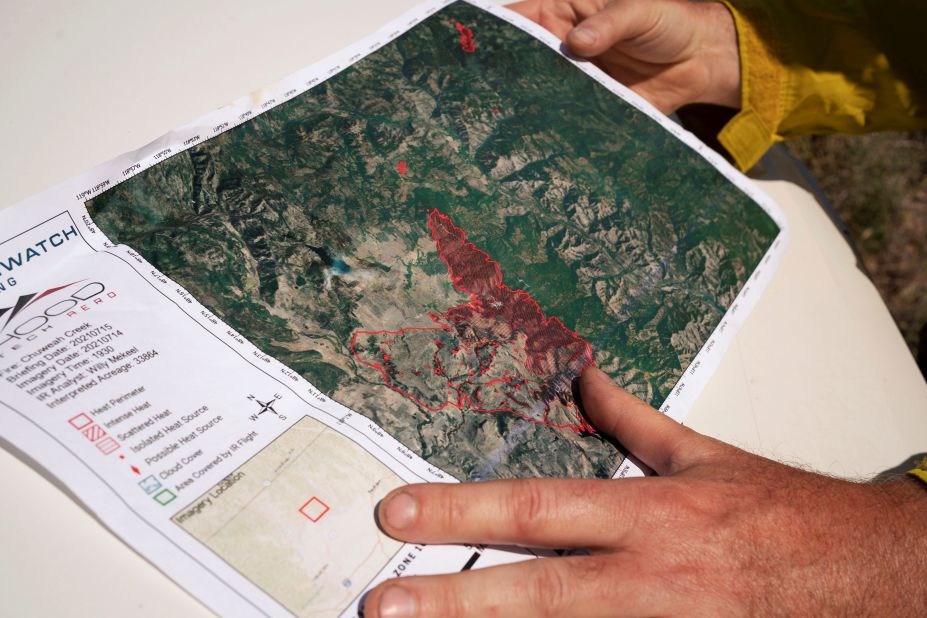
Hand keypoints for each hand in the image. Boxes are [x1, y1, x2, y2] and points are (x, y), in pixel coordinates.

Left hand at [364, 366, 926, 616]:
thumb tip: (584, 377)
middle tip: (383, 607)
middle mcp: (651, 575)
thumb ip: (633, 420)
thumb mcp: (704, 454)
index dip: (465, 510)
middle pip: (539, 591)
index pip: (540, 507)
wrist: (864, 575)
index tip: (400, 515)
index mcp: (653, 511)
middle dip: (454, 601)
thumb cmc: (781, 515)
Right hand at [507, 0, 741, 113]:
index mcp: (564, 10)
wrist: (699, 60)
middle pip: (522, 56)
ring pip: (538, 88)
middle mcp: (561, 43)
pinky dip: (552, 122)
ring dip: (525, 101)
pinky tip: (539, 132)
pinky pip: (564, 113)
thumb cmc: (668, 22)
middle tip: (484, 88)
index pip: (521, 16)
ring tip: (505, 114)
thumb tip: (576, 42)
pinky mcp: (587, 104)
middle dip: (504, 71)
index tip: (476, 45)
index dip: (497, 28)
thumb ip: (610, 24)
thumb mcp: (640, 12)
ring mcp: (572, 76)